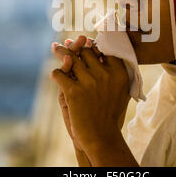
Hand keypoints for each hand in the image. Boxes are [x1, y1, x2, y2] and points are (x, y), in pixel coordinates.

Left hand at [50, 36, 130, 151]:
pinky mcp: (74, 92)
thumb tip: (100, 51)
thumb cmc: (110, 114)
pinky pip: (60, 74)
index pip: (105, 49)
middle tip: (67, 42)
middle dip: (75, 46)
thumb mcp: (120, 91)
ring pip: (70, 59)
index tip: (86, 40)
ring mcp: (89, 82)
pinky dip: (56, 73)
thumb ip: (114, 72)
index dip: (93, 43)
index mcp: (119, 73)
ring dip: (61, 52)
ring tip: (55, 48)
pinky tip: (55, 75)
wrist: (102, 137)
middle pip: (86, 51)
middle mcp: (105, 74)